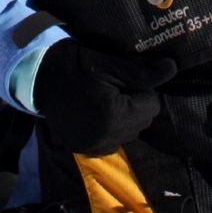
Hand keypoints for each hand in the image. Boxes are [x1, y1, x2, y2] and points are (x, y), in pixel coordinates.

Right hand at [33, 40, 176, 154]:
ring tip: (107, 98)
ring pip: (128, 134)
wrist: (39, 76)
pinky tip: (97, 112)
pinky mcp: (81, 148)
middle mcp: (104, 137)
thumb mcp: (109, 63)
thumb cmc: (76, 65)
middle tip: (117, 86)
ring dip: (124, 118)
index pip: (151, 106)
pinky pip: (110, 143)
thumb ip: (141, 71)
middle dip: (136, 104)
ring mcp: (91, 146)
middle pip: (142, 122)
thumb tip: (172, 68)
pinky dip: (109, 129)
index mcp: (113, 116)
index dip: (143, 89)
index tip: (125, 78)